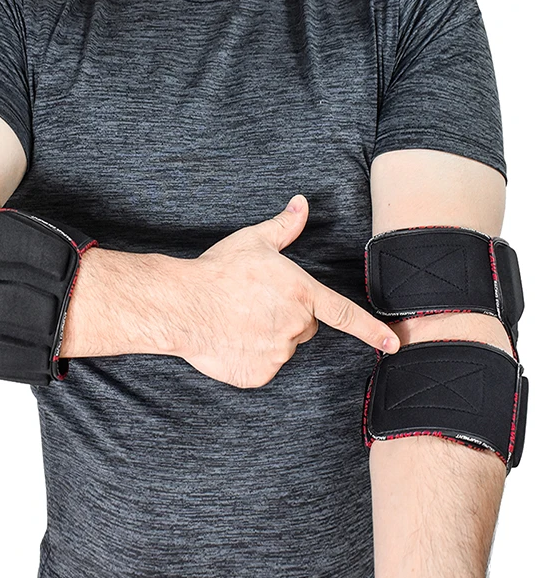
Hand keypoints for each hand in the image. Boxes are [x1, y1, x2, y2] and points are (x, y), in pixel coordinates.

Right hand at [178, 194, 399, 387]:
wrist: (183, 305)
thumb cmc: (217, 271)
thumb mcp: (252, 241)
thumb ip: (284, 226)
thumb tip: (302, 203)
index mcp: (301, 293)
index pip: (345, 314)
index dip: (372, 330)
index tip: (394, 345)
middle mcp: (296, 325)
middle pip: (304, 327)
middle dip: (287, 318)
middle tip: (255, 306)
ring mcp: (278, 353)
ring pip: (282, 348)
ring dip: (268, 338)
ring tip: (237, 321)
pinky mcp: (259, 374)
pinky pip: (262, 368)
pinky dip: (250, 359)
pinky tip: (230, 340)